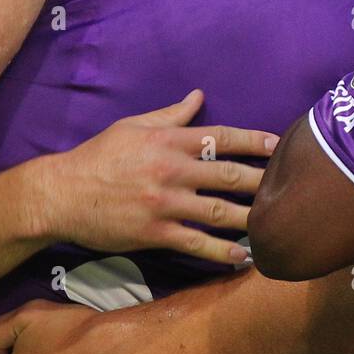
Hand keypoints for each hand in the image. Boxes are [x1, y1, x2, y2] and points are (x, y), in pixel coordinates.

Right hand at [36, 89, 271, 265]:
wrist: (62, 194)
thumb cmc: (98, 156)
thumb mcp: (133, 126)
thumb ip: (171, 115)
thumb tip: (199, 96)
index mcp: (169, 140)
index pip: (222, 137)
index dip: (255, 142)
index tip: (280, 146)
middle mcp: (172, 169)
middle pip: (230, 175)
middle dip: (263, 182)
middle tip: (291, 188)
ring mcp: (165, 203)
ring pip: (220, 212)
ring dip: (252, 219)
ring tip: (277, 224)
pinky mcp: (155, 232)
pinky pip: (197, 244)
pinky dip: (223, 252)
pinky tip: (244, 257)